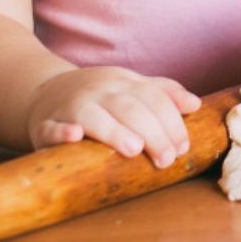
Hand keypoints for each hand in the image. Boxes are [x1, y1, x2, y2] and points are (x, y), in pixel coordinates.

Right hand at [26, 67, 199, 164]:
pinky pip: (51, 127)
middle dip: (153, 133)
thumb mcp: (133, 87)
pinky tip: (75, 137)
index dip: (171, 121)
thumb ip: (165, 93)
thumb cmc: (100, 95)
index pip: (154, 97)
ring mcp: (72, 106)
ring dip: (115, 131)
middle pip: (130, 108)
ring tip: (135, 149)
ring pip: (94, 116)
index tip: (183, 146)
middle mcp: (100, 91)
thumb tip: (195, 104)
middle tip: (167, 158)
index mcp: (124, 82)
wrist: (45, 92)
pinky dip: (62, 132)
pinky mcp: (45, 124)